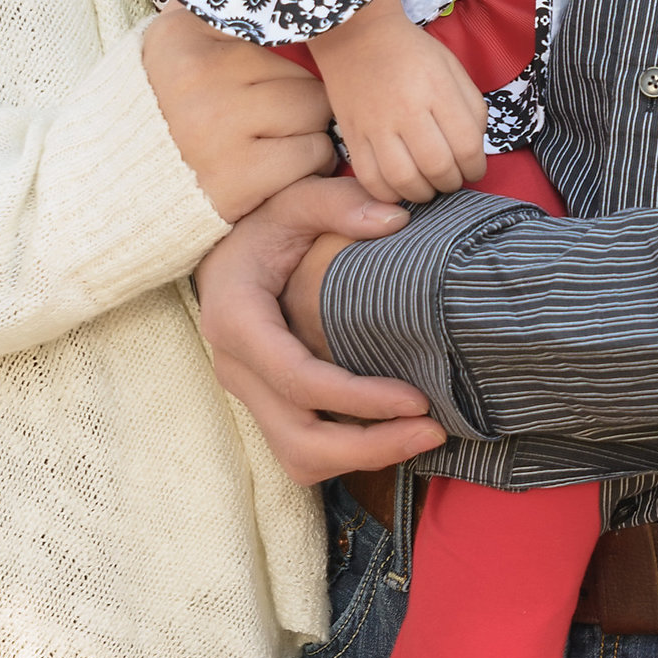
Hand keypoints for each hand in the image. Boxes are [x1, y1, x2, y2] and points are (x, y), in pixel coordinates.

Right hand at [142, 5, 335, 221]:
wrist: (123, 181)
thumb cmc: (171, 105)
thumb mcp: (180, 40)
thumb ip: (218, 1)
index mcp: (182, 36)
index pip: (278, 25)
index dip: (285, 51)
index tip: (268, 70)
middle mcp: (197, 80)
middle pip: (307, 75)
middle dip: (300, 97)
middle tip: (267, 115)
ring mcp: (214, 133)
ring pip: (316, 115)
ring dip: (307, 133)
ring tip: (269, 141)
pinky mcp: (233, 183)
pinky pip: (311, 158)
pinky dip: (302, 167)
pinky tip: (270, 169)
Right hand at [196, 174, 446, 485]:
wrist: (224, 250)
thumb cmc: (263, 224)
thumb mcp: (294, 198)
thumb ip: (340, 203)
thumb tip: (394, 221)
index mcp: (237, 322)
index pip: (298, 379)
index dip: (360, 398)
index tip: (418, 398)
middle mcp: (235, 368)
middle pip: (299, 439)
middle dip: (369, 447)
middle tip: (433, 430)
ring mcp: (249, 393)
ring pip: (299, 458)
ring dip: (361, 458)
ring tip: (421, 436)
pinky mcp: (264, 405)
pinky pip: (303, 450)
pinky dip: (349, 453)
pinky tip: (394, 431)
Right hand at [305, 0, 487, 204]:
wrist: (358, 35)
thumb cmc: (412, 53)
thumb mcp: (453, 69)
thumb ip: (472, 108)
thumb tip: (474, 150)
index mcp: (437, 90)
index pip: (466, 146)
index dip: (476, 167)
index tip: (474, 169)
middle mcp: (407, 109)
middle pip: (438, 167)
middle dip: (452, 183)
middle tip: (452, 179)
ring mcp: (375, 125)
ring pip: (404, 180)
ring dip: (423, 194)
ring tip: (428, 187)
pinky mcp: (351, 135)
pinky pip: (370, 179)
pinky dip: (389, 193)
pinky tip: (400, 187)